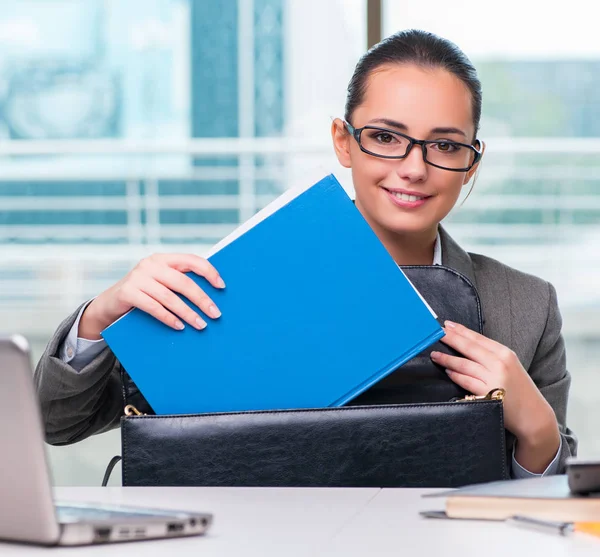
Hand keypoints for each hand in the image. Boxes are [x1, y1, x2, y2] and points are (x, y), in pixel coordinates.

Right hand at [79, 254, 224, 339]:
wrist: (109, 304)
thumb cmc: (144, 294)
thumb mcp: (161, 283)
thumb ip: (179, 283)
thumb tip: (211, 296)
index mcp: (163, 258)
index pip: (191, 260)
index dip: (208, 272)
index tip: (222, 286)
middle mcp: (150, 264)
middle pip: (182, 282)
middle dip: (202, 299)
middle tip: (215, 314)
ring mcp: (137, 277)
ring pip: (169, 297)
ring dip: (188, 313)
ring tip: (200, 324)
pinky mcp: (127, 292)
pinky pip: (153, 307)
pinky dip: (169, 318)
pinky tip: (179, 326)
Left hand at [430, 320, 560, 472]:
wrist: (534, 414)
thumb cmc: (519, 388)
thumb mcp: (509, 365)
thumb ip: (490, 354)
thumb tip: (465, 342)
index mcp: (505, 353)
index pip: (477, 338)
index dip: (459, 330)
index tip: (445, 324)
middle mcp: (499, 363)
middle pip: (468, 347)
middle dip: (449, 339)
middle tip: (434, 334)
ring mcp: (494, 379)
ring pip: (464, 364)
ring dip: (447, 359)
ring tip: (435, 355)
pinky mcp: (489, 394)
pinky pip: (467, 382)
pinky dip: (455, 375)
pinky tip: (448, 371)